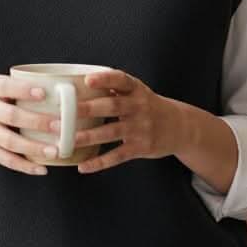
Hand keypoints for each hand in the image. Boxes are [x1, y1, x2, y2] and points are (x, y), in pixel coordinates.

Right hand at [0, 75, 54, 175]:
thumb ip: (16, 87)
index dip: (24, 90)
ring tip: (55, 150)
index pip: (6, 87)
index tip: (44, 93)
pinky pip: (6, 159)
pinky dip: (25, 166)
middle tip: (60, 126)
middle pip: (12, 116)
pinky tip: (42, 168)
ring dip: (34, 147)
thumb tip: (57, 91)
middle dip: (37, 122)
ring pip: (10, 142)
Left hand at [52, 68, 179, 173]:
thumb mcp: (138, 92)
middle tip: (65, 112)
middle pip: (112, 106)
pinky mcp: (140, 148)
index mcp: (137, 90)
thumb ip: (115, 88)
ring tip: (68, 141)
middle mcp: (139, 107)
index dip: (104, 79)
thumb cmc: (149, 107)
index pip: (121, 80)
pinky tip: (83, 166)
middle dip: (88, 109)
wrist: (180, 127)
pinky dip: (99, 162)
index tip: (87, 80)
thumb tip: (79, 84)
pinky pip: (117, 156)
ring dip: (89, 137)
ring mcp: (140, 128)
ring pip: (111, 132)